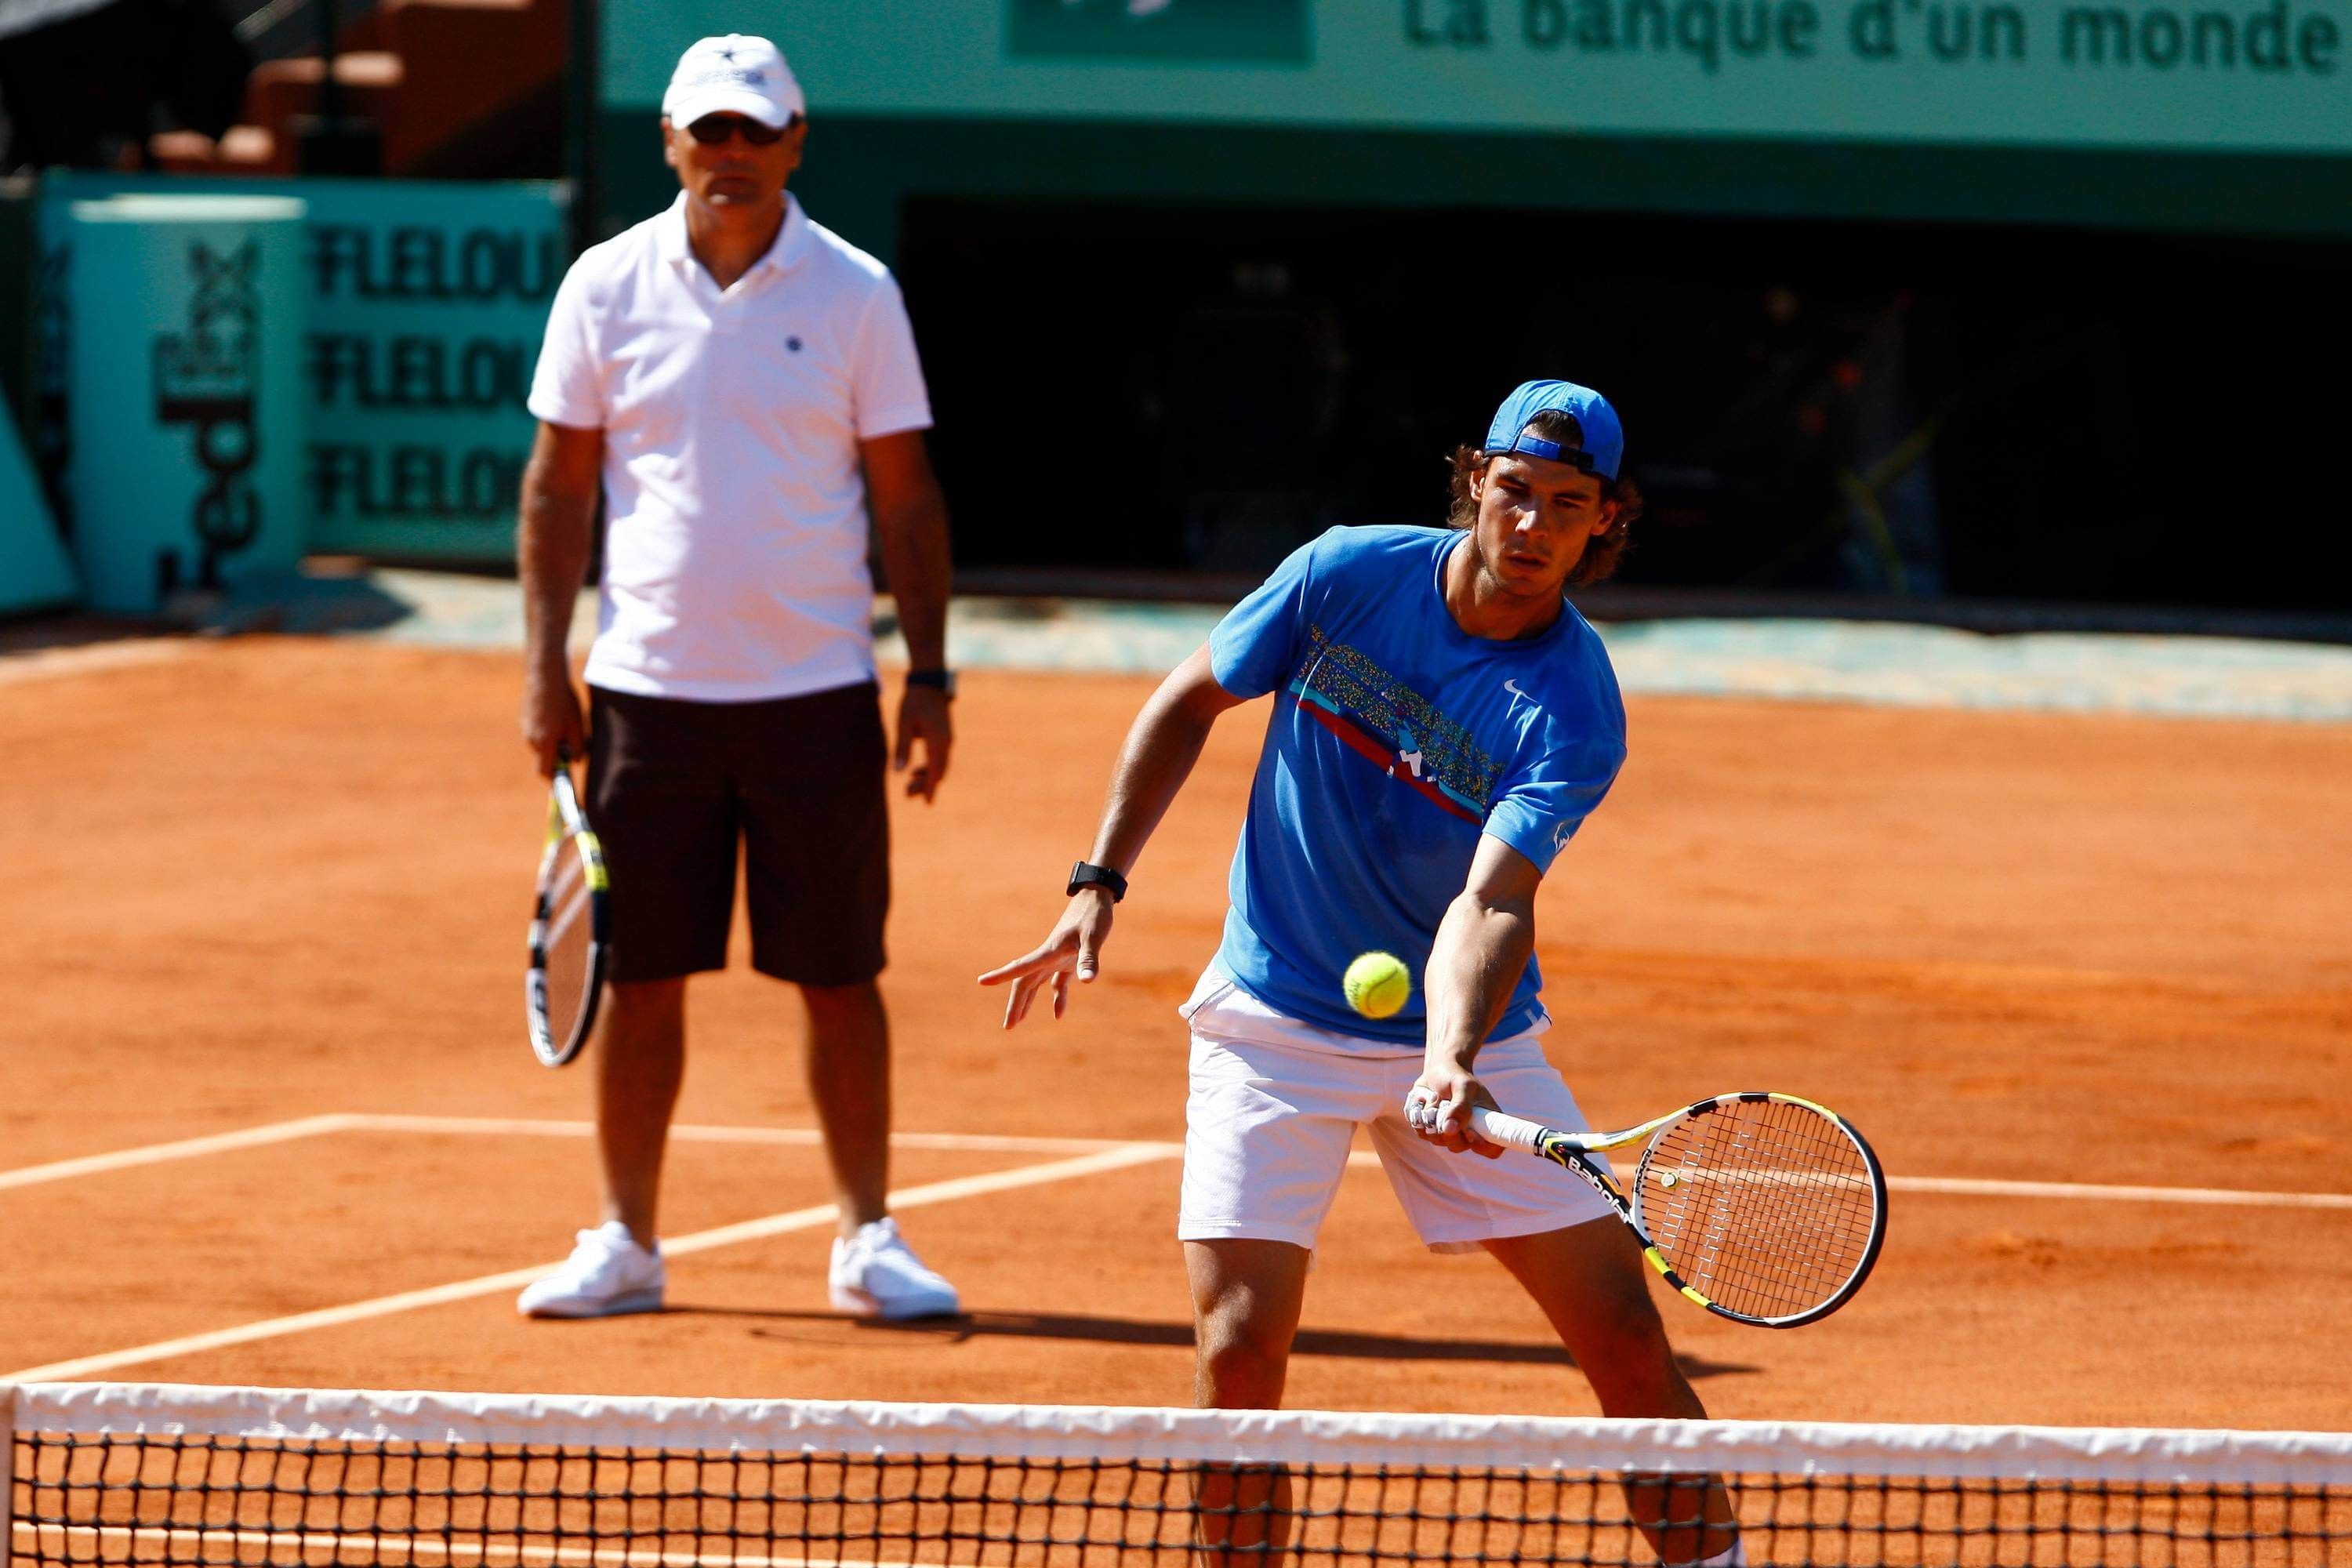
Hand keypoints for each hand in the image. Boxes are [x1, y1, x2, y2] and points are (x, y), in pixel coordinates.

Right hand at [522, 668, 586, 777]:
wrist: (545, 677)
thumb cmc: (565, 702)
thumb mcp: (577, 726)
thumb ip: (577, 748)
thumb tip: (575, 762)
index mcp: (545, 743)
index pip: (545, 772)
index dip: (554, 779)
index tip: (564, 781)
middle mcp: (531, 739)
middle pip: (544, 758)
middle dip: (556, 756)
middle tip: (571, 744)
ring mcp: (525, 729)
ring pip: (540, 744)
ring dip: (552, 742)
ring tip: (564, 724)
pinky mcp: (524, 719)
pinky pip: (535, 732)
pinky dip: (545, 731)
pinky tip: (556, 715)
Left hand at [895, 684, 953, 801]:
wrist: (929, 683)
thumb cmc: (914, 702)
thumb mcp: (904, 724)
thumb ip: (902, 748)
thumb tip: (899, 771)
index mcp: (937, 742)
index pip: (934, 771)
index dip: (930, 788)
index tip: (927, 803)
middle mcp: (946, 743)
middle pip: (939, 771)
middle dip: (925, 785)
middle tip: (907, 794)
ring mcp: (947, 739)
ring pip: (940, 765)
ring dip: (927, 776)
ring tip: (910, 784)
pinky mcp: (945, 736)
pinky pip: (940, 757)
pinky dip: (931, 767)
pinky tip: (918, 769)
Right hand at [976, 887, 1114, 1026]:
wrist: (1097, 897)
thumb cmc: (1094, 915)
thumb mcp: (1094, 937)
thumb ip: (1089, 959)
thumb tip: (1088, 981)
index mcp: (1049, 951)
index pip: (1021, 967)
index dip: (1002, 975)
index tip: (982, 981)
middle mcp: (1048, 956)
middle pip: (1025, 982)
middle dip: (1015, 1004)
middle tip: (1007, 1026)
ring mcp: (1056, 958)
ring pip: (1035, 983)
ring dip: (1027, 1002)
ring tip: (1017, 1022)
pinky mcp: (1068, 960)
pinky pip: (1057, 983)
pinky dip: (1057, 998)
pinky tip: (1058, 1014)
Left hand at [1405, 1066, 1504, 1158]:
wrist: (1437, 1070)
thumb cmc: (1455, 1076)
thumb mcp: (1462, 1085)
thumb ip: (1460, 1107)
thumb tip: (1450, 1130)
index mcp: (1487, 1122)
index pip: (1493, 1148)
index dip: (1482, 1147)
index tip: (1470, 1132)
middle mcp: (1470, 1131)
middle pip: (1460, 1146)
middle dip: (1449, 1128)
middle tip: (1444, 1106)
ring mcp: (1451, 1133)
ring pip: (1440, 1141)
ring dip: (1433, 1119)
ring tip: (1436, 1098)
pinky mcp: (1433, 1130)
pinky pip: (1424, 1133)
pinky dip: (1421, 1118)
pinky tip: (1425, 1103)